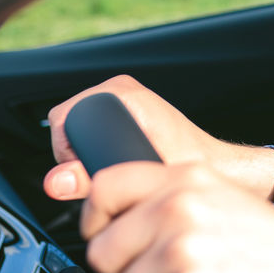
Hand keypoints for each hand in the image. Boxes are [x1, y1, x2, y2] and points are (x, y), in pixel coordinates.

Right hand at [44, 75, 273, 201]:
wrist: (218, 168)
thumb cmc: (189, 167)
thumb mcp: (134, 175)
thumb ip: (92, 180)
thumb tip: (55, 181)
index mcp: (122, 93)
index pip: (63, 120)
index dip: (67, 153)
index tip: (86, 172)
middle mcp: (121, 92)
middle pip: (69, 129)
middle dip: (78, 158)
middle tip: (107, 176)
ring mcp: (125, 103)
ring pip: (80, 136)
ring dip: (90, 159)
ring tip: (119, 173)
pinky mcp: (130, 117)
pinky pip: (95, 136)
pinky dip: (100, 156)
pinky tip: (121, 169)